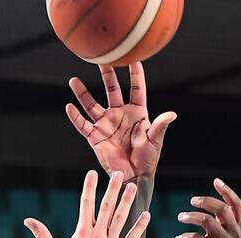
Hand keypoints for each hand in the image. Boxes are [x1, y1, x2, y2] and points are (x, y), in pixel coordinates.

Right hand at [25, 170, 149, 237]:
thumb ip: (41, 233)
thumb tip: (27, 221)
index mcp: (82, 232)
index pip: (86, 204)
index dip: (89, 187)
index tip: (93, 173)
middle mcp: (97, 235)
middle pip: (106, 207)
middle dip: (112, 189)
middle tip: (118, 174)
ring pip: (120, 219)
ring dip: (127, 202)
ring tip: (132, 188)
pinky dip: (140, 227)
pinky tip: (147, 215)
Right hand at [66, 62, 175, 181]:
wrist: (134, 176)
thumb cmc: (147, 159)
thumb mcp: (155, 141)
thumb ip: (160, 126)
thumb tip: (171, 115)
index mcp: (137, 112)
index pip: (136, 88)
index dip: (135, 74)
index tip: (132, 58)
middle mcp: (119, 114)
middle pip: (112, 89)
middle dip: (107, 74)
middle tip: (102, 58)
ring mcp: (106, 124)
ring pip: (92, 105)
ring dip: (82, 94)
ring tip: (73, 81)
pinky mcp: (96, 137)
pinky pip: (83, 125)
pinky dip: (75, 117)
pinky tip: (69, 107)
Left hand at [175, 179, 240, 237]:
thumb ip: (224, 226)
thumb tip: (211, 209)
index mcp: (240, 230)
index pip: (237, 205)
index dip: (227, 191)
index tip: (216, 181)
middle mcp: (234, 234)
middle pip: (221, 208)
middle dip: (205, 201)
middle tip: (192, 201)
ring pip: (205, 220)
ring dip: (190, 216)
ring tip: (180, 217)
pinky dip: (184, 237)